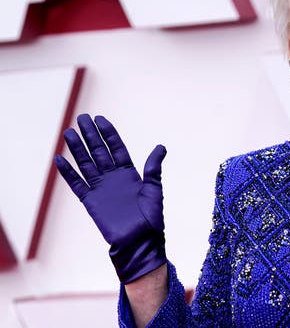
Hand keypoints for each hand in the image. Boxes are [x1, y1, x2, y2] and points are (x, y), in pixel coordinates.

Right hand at [54, 114, 166, 282]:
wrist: (139, 241)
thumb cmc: (151, 217)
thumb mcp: (154, 188)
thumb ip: (153, 167)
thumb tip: (161, 147)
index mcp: (130, 173)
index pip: (116, 148)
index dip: (109, 134)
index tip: (100, 119)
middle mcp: (113, 178)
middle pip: (99, 151)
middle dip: (90, 135)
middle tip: (81, 118)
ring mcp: (100, 188)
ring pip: (85, 163)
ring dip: (77, 148)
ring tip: (68, 132)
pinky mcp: (90, 201)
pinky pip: (76, 184)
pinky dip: (67, 172)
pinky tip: (58, 159)